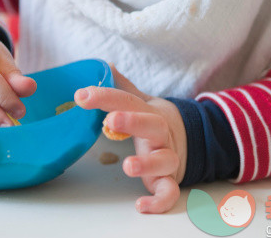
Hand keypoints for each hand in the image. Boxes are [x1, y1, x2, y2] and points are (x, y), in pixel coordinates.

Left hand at [74, 65, 186, 213]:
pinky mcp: (170, 180)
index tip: (81, 95)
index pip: (127, 101)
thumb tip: (106, 65)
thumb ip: (124, 87)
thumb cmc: (154, 121)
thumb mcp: (142, 101)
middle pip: (152, 125)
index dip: (105, 97)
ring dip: (147, 164)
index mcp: (149, 112)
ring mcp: (167, 157)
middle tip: (111, 120)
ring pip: (164, 160)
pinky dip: (160, 201)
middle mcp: (160, 134)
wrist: (190, 138)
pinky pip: (170, 192)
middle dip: (133, 121)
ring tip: (127, 166)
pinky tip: (141, 205)